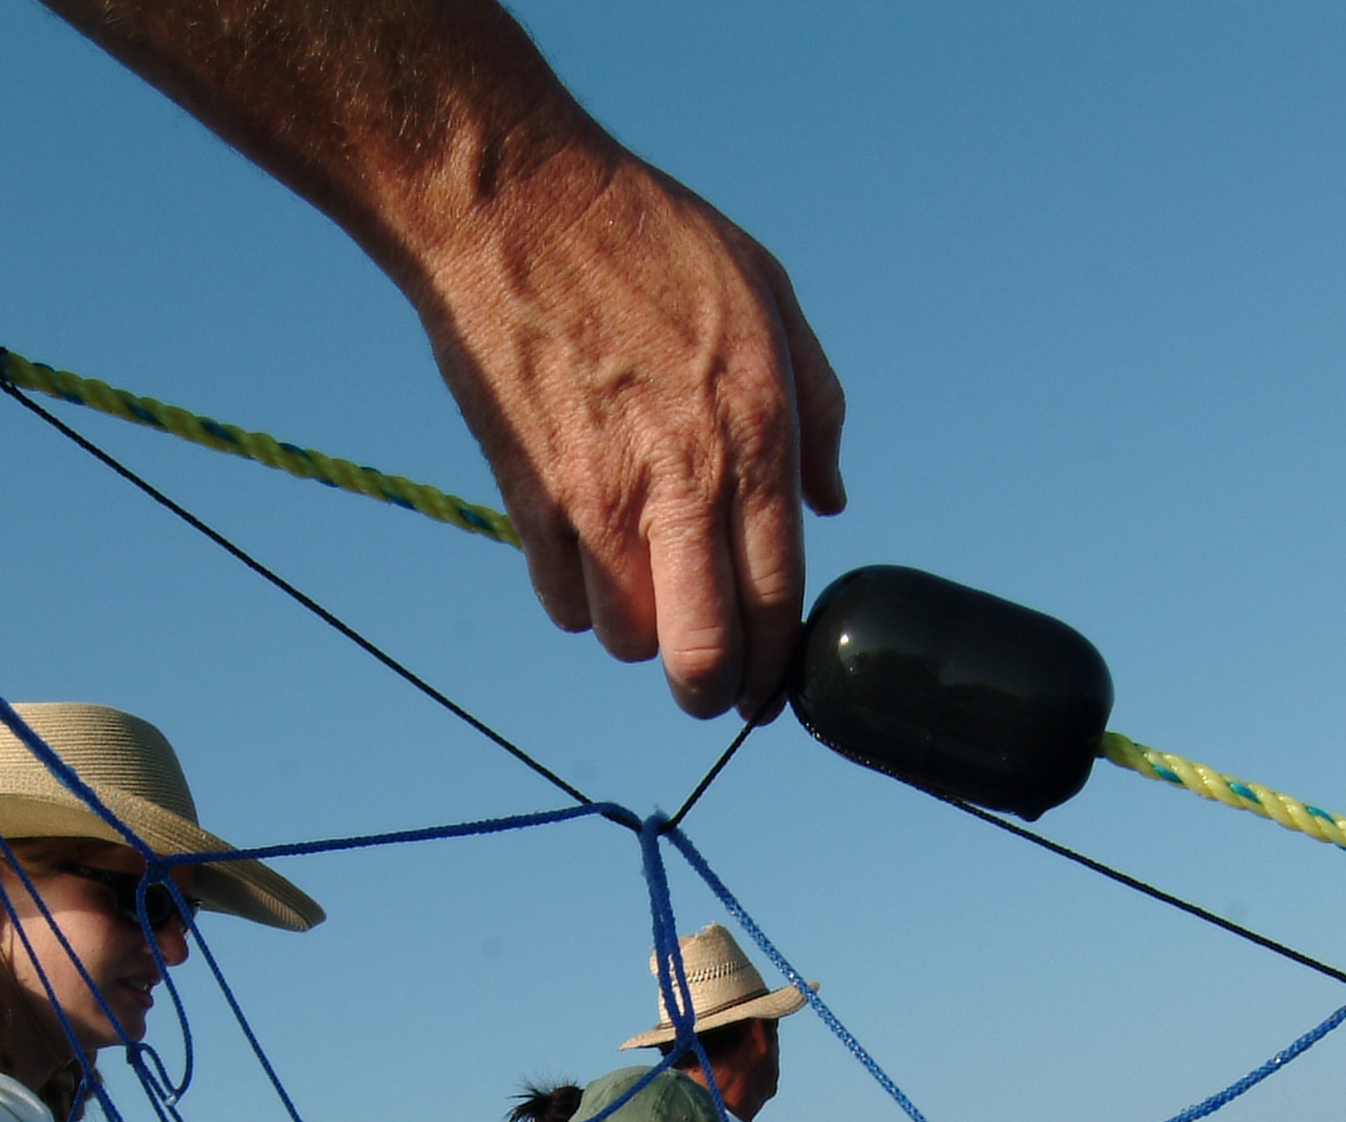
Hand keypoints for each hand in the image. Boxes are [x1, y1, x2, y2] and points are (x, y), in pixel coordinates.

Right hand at [403, 142, 846, 721]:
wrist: (515, 206)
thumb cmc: (648, 238)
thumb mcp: (769, 295)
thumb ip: (816, 408)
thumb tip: (831, 501)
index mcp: (755, 434)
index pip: (777, 598)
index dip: (774, 664)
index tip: (767, 685)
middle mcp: (682, 479)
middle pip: (702, 653)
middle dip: (710, 691)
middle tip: (707, 689)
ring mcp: (599, 494)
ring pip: (627, 638)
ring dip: (639, 634)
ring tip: (643, 596)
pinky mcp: (528, 494)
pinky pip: (558, 600)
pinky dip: (575, 600)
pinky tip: (586, 564)